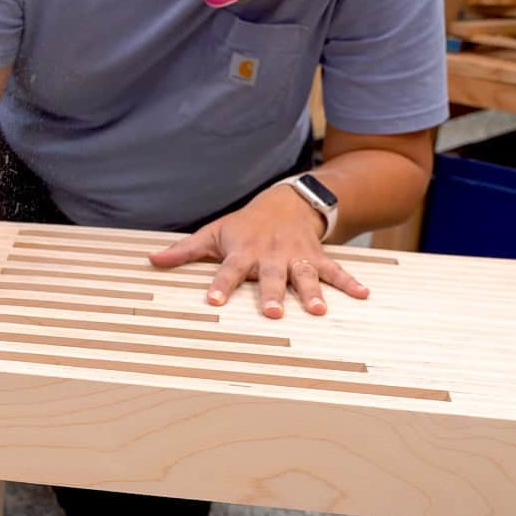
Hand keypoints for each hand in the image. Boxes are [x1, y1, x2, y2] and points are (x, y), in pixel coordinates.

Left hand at [149, 183, 368, 318]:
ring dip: (312, 293)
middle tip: (272, 313)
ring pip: (304, 276)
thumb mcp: (214, 233)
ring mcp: (296, 257)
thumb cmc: (245, 225)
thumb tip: (151, 261)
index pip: (228, 270)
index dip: (220, 285)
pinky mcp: (317, 257)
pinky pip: (335, 270)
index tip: (212, 301)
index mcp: (243, 252)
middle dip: (271, 294)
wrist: (287, 201)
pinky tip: (364, 295)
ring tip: (319, 310)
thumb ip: (185, 251)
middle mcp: (270, 256)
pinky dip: (349, 282)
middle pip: (270, 277)